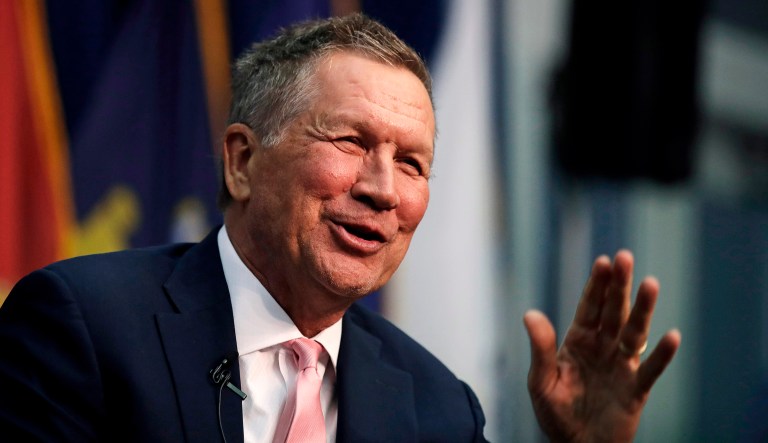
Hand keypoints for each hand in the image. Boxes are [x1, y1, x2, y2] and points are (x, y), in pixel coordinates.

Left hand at [524, 250, 680, 442]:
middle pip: (613, 311)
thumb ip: (540, 349)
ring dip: (643, 309)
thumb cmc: (556, 414)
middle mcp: (602, 348)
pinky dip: (662, 354)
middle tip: (624, 257)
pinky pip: (651, 369)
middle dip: (618, 285)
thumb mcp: (541, 382)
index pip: (588, 307)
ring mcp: (621, 366)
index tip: (603, 261)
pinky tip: (672, 336)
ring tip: (651, 283)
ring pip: (634, 332)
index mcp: (578, 342)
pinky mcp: (636, 389)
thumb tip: (530, 314)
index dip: (596, 285)